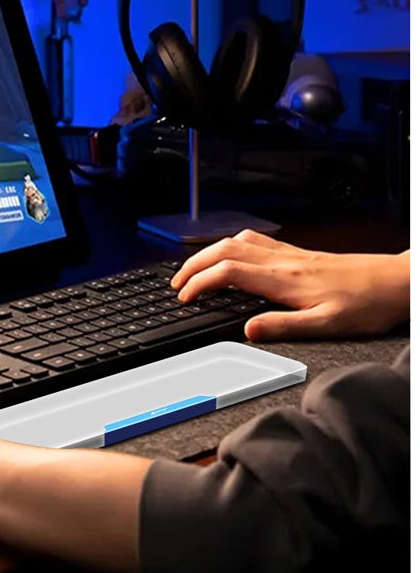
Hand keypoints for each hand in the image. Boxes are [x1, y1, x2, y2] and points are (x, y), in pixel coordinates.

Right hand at [173, 231, 410, 340]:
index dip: (199, 283)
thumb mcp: (327, 325)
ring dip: (208, 252)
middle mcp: (281, 261)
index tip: (184, 298)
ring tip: (194, 268)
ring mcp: (288, 253)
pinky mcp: (297, 252)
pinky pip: (254, 240)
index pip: (227, 273)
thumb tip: (248, 331)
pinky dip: (230, 245)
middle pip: (222, 251)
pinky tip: (232, 253)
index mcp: (283, 280)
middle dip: (193, 264)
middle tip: (177, 283)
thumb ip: (284, 326)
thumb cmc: (366, 304)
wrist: (394, 282)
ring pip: (235, 242)